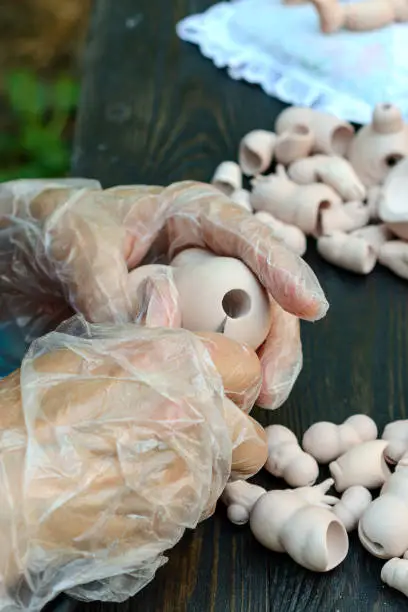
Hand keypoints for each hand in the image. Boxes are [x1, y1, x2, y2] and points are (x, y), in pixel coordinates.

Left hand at [0, 179, 327, 408]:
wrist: (29, 259)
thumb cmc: (59, 231)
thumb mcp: (80, 246)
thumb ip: (113, 290)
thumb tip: (152, 341)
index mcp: (190, 216)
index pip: (248, 236)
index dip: (283, 270)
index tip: (310, 307)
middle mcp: (205, 257)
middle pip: (262, 295)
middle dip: (277, 341)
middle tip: (270, 388)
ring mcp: (197, 296)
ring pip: (245, 332)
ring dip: (251, 370)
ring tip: (246, 406)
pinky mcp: (184, 328)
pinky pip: (213, 355)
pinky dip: (218, 381)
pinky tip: (216, 406)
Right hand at [0, 318, 266, 608]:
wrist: (7, 482)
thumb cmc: (34, 412)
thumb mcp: (86, 352)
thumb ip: (142, 332)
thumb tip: (165, 304)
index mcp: (176, 362)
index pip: (247, 368)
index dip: (236, 384)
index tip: (223, 395)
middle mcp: (194, 414)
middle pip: (253, 436)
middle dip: (233, 441)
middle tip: (201, 439)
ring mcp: (188, 472)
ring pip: (226, 479)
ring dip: (203, 475)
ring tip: (155, 466)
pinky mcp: (174, 519)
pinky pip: (194, 512)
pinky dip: (177, 504)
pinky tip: (137, 491)